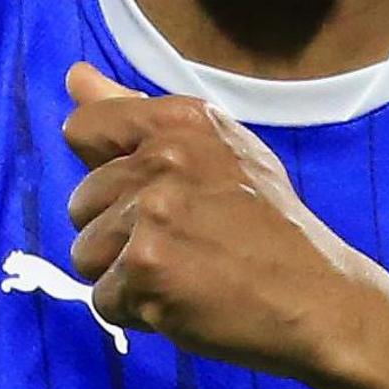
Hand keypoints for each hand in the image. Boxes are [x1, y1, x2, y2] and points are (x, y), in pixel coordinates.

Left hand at [60, 63, 388, 377]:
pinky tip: (184, 303)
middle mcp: (163, 159)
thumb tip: (74, 76)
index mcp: (181, 120)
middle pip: (80, 202)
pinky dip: (138, 312)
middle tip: (184, 244)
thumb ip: (136, 114)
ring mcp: (152, 216)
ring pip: (85, 254)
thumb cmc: (265, 225)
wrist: (315, 297)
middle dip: (117, 233)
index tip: (146, 193)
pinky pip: (104, 300)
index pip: (83, 127)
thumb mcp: (216, 149)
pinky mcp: (146, 270)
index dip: (103, 169)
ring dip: (124, 276)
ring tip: (184, 273)